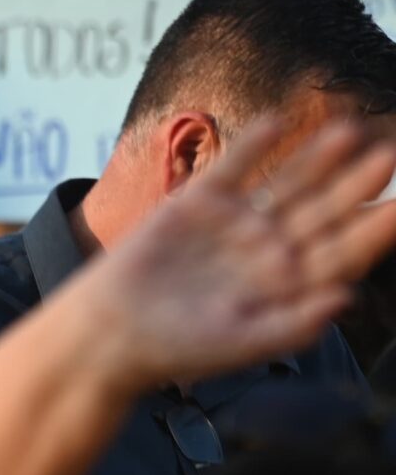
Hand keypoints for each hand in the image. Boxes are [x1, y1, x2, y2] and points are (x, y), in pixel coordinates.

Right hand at [80, 119, 395, 390]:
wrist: (107, 334)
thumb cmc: (174, 350)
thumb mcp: (242, 345)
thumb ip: (295, 325)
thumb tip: (347, 298)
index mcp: (287, 286)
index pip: (342, 253)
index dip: (374, 229)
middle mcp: (267, 251)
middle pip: (323, 211)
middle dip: (356, 185)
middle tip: (390, 156)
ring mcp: (234, 224)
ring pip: (287, 184)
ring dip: (318, 159)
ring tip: (350, 131)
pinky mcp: (195, 205)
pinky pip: (232, 168)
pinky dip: (252, 145)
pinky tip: (278, 123)